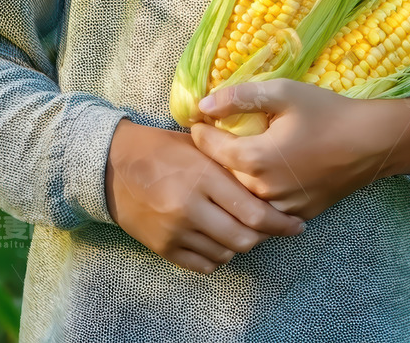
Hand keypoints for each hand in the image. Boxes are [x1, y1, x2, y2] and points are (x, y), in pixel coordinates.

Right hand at [105, 119, 305, 274]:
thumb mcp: (198, 145)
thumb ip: (229, 161)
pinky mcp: (163, 247)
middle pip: (244, 238)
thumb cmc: (162, 148)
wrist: (113, 165)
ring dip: (241, 245)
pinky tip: (221, 241)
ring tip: (246, 230)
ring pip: (226, 253)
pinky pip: (203, 264)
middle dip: (265, 237)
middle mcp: (190, 207)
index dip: (281, 222)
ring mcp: (175, 230)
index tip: (296, 224)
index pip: (253, 211)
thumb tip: (267, 174)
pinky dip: (218, 257)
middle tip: (276, 229)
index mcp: (203, 176)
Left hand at [190, 79, 409, 220]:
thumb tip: (203, 104)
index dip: (199, 131)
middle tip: (205, 139)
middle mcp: (263, 191)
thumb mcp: (283, 92)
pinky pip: (265, 208)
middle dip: (210, 158)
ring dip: (230, 179)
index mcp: (256, 160)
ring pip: (241, 197)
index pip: (209, 148)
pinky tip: (256, 176)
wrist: (371, 142)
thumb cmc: (327, 112)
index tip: (194, 120)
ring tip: (226, 158)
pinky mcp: (298, 213)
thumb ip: (240, 97)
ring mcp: (281, 207)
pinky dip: (254, 194)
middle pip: (221, 177)